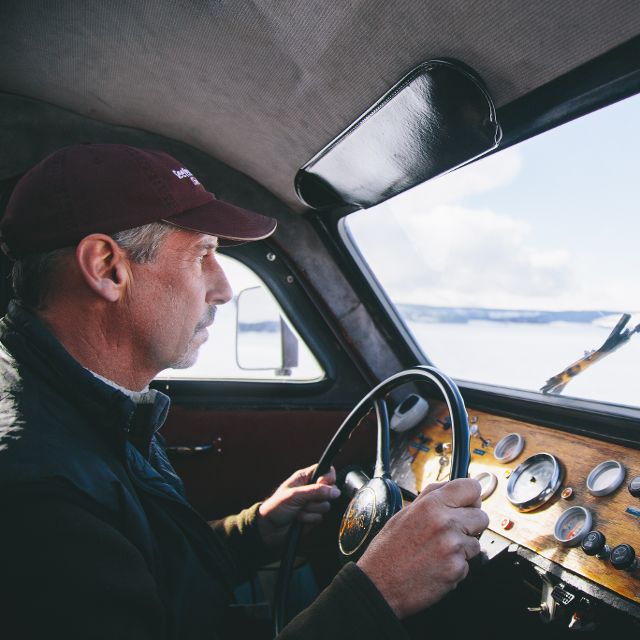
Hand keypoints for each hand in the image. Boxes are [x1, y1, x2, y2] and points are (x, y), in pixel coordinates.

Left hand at [257, 464, 340, 548]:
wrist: (270, 529)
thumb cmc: (276, 507)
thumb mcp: (295, 495)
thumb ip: (316, 491)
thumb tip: (335, 491)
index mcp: (305, 478)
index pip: (325, 471)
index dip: (327, 478)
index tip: (322, 484)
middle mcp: (311, 489)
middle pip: (330, 489)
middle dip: (318, 498)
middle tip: (304, 501)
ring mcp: (313, 503)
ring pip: (326, 505)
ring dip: (311, 510)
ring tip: (298, 511)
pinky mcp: (314, 516)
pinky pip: (321, 517)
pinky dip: (309, 519)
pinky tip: (299, 519)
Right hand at [357, 478, 488, 618]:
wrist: (380, 584)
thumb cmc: (389, 549)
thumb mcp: (405, 513)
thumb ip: (431, 498)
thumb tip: (453, 488)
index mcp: (432, 504)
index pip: (471, 488)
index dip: (472, 496)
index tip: (468, 503)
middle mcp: (445, 522)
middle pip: (482, 516)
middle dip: (470, 524)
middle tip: (452, 531)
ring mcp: (453, 547)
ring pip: (476, 542)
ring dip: (463, 548)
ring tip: (438, 551)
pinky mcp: (457, 569)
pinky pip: (468, 564)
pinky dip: (456, 566)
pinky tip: (437, 566)